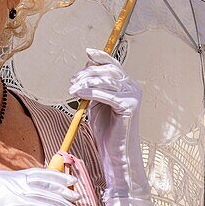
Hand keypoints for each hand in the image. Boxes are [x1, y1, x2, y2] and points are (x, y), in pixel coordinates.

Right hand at [0, 168, 80, 205]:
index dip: (54, 176)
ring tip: (73, 205)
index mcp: (6, 177)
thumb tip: (40, 205)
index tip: (69, 181)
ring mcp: (5, 189)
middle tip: (76, 192)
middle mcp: (6, 179)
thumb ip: (21, 203)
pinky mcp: (5, 203)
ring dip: (59, 199)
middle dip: (61, 186)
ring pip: (39, 192)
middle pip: (40, 179)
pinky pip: (33, 204)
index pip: (35, 173)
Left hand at [69, 48, 145, 194]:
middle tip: (72, 81)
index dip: (101, 56)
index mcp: (126, 85)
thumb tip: (85, 70)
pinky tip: (79, 93)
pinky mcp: (129, 106)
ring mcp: (133, 96)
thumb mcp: (97, 103)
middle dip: (88, 73)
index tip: (87, 52)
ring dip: (86, 82)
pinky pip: (107, 94)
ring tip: (72, 89)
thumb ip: (94, 87)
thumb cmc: (106, 130)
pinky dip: (91, 92)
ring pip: (107, 81)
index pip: (114, 65)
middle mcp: (132, 88)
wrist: (115, 153)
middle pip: (109, 70)